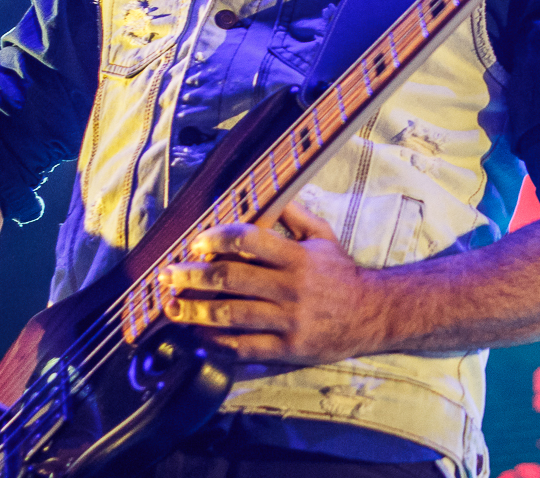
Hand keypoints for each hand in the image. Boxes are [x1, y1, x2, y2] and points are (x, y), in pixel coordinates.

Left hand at [160, 201, 383, 363]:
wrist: (372, 313)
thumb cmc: (341, 273)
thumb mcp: (323, 236)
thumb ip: (294, 214)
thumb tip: (268, 192)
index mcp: (297, 257)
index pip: (249, 240)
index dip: (217, 238)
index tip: (196, 242)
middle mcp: (291, 287)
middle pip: (231, 279)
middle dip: (192, 276)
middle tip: (167, 274)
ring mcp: (289, 320)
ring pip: (231, 315)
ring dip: (195, 311)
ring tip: (172, 307)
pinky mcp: (288, 348)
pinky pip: (244, 347)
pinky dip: (216, 343)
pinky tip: (198, 336)